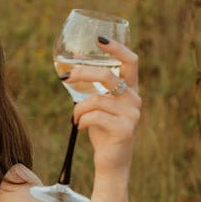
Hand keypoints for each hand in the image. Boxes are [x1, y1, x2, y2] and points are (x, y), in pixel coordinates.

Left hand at [70, 40, 140, 178]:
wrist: (111, 163)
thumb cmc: (102, 132)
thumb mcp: (98, 106)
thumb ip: (92, 89)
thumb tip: (71, 70)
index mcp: (130, 90)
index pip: (131, 61)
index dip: (117, 48)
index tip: (99, 39)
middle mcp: (135, 99)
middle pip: (109, 75)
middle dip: (84, 73)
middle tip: (65, 77)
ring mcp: (133, 114)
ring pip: (97, 99)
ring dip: (79, 108)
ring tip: (75, 117)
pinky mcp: (125, 129)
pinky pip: (95, 116)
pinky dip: (81, 120)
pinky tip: (80, 127)